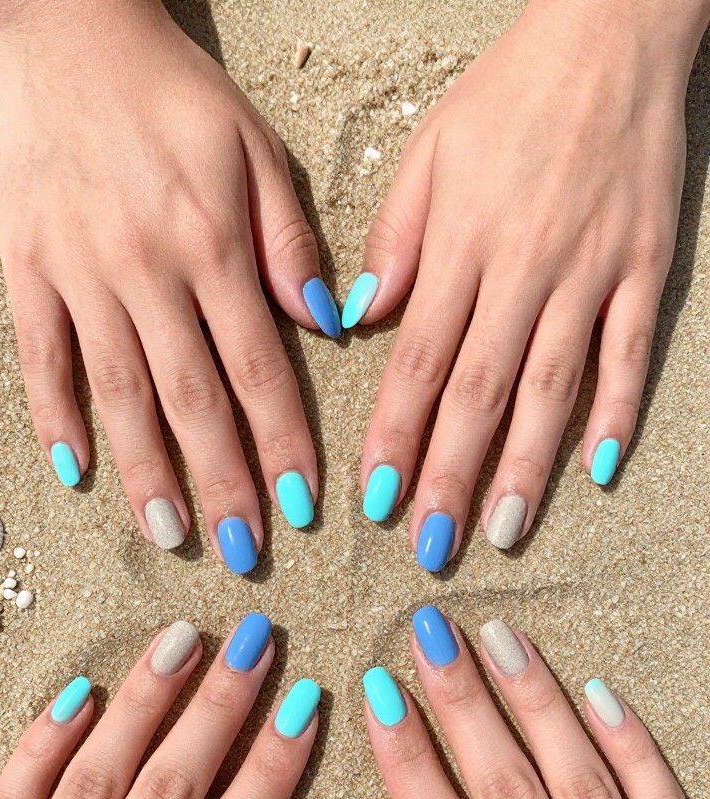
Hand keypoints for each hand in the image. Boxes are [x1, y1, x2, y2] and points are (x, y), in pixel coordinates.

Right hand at [0, 0, 334, 569]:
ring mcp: (80, 274)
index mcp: (212, 244)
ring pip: (117, 393)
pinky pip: (42, 356)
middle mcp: (147, 270)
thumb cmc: (176, 96)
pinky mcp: (30, 269)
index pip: (258, 369)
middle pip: (191, 400)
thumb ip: (288, 242)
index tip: (302, 507)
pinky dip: (56, 414)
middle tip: (245, 550)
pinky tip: (75, 470)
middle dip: (223, 482)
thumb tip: (325, 324)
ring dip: (146, 472)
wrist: (72, 36)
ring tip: (170, 535)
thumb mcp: (254, 149)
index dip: (282, 443)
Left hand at [350, 0, 703, 565]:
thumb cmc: (509, 97)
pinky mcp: (643, 268)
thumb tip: (359, 317)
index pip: (417, 361)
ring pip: (551, 387)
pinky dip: (617, 410)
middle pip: (478, 391)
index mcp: (460, 244)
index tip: (375, 498)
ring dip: (526, 466)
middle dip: (452, 474)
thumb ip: (395, 242)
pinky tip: (599, 467)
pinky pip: (629, 351)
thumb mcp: (428, 152)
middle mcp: (521, 269)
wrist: (609, 37)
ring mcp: (588, 272)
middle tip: (432, 543)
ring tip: (504, 531)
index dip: (395, 435)